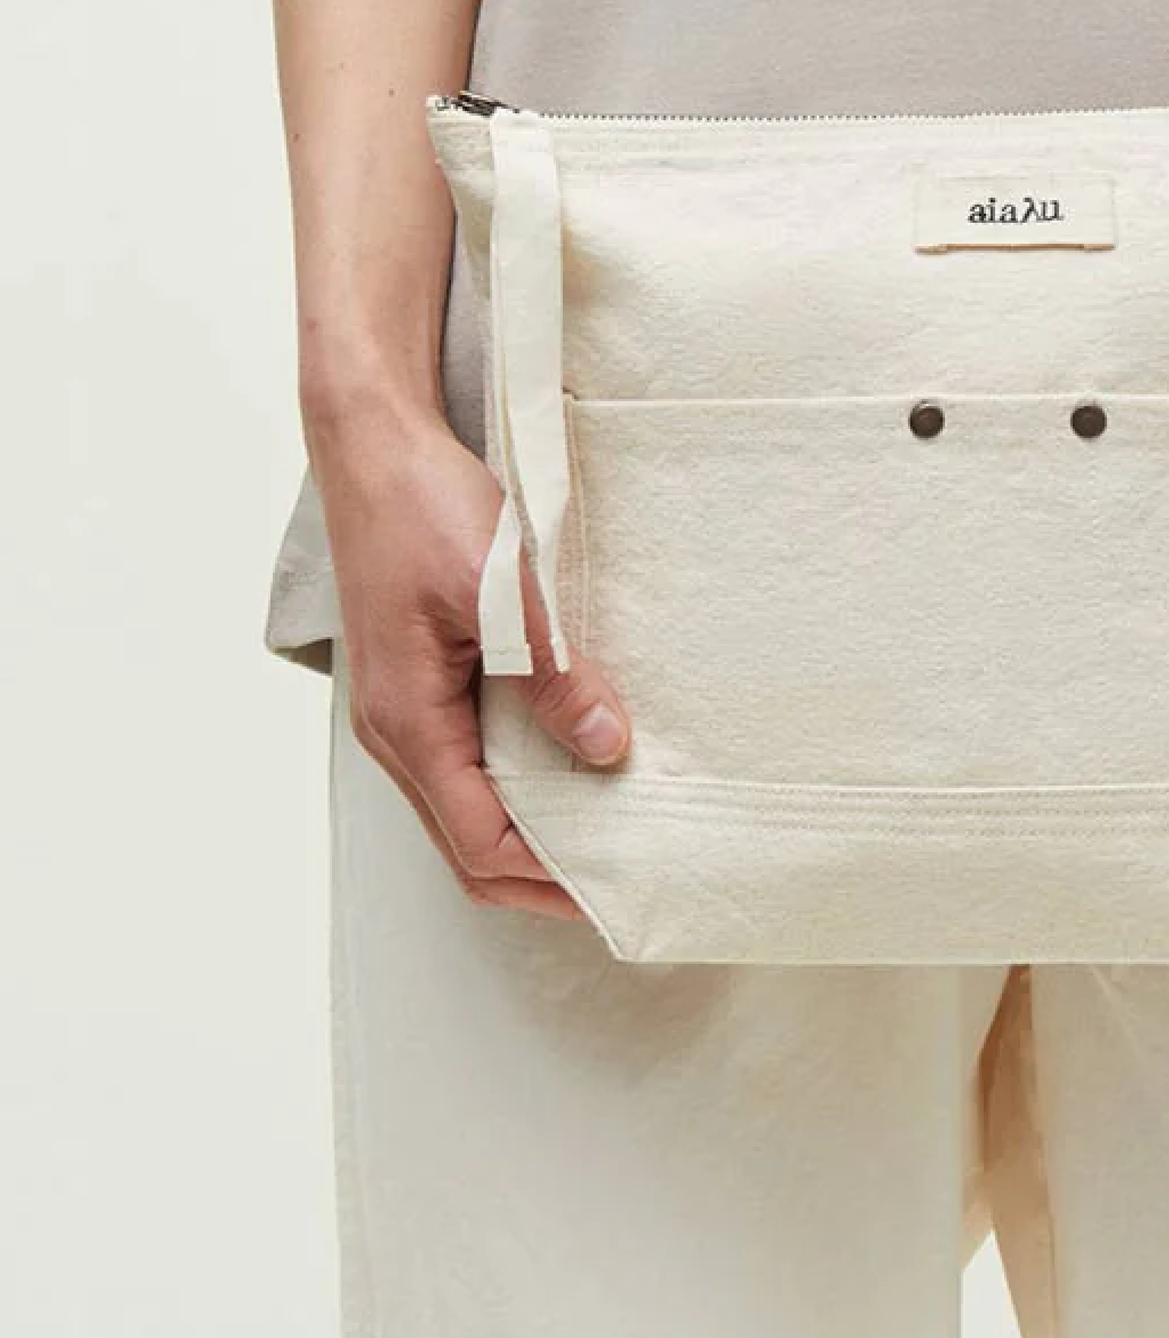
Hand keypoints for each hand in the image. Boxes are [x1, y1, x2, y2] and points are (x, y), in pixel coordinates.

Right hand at [312, 395, 631, 919]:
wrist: (376, 449)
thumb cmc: (425, 509)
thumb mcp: (502, 592)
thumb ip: (551, 674)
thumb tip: (604, 748)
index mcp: (410, 722)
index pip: (479, 843)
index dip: (546, 878)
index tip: (614, 888)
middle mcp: (399, 732)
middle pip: (470, 846)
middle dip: (543, 875)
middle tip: (623, 879)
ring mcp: (407, 711)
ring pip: (469, 807)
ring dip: (534, 832)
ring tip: (609, 833)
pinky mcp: (423, 685)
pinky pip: (469, 763)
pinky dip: (519, 786)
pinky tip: (572, 766)